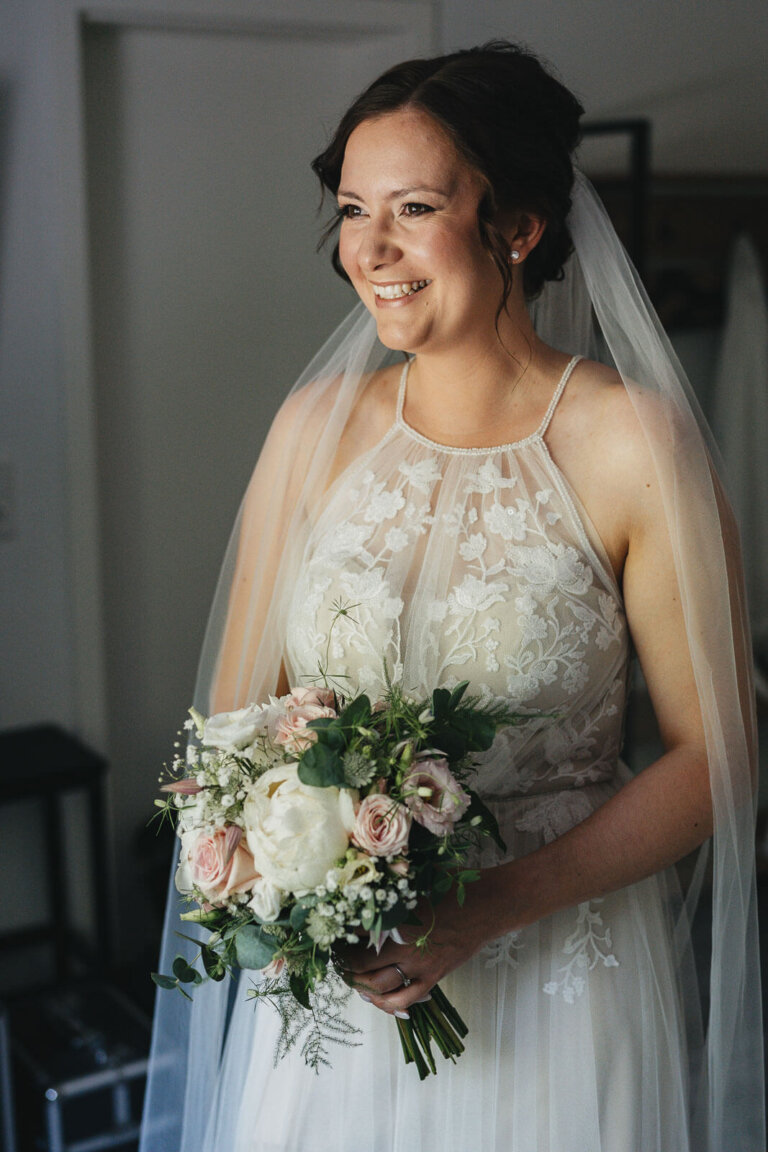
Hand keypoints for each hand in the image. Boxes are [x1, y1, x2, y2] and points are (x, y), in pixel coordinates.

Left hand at [336, 885, 490, 1017]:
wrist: (488, 904)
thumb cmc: (454, 885)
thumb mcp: (420, 877)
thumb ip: (393, 882)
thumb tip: (366, 876)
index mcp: (397, 916)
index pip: (354, 930)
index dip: (338, 933)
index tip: (330, 931)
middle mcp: (404, 944)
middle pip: (360, 964)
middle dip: (344, 965)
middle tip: (336, 960)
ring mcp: (419, 964)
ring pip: (378, 986)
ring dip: (361, 986)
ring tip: (353, 979)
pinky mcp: (433, 977)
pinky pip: (404, 1000)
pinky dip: (388, 1004)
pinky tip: (379, 999)